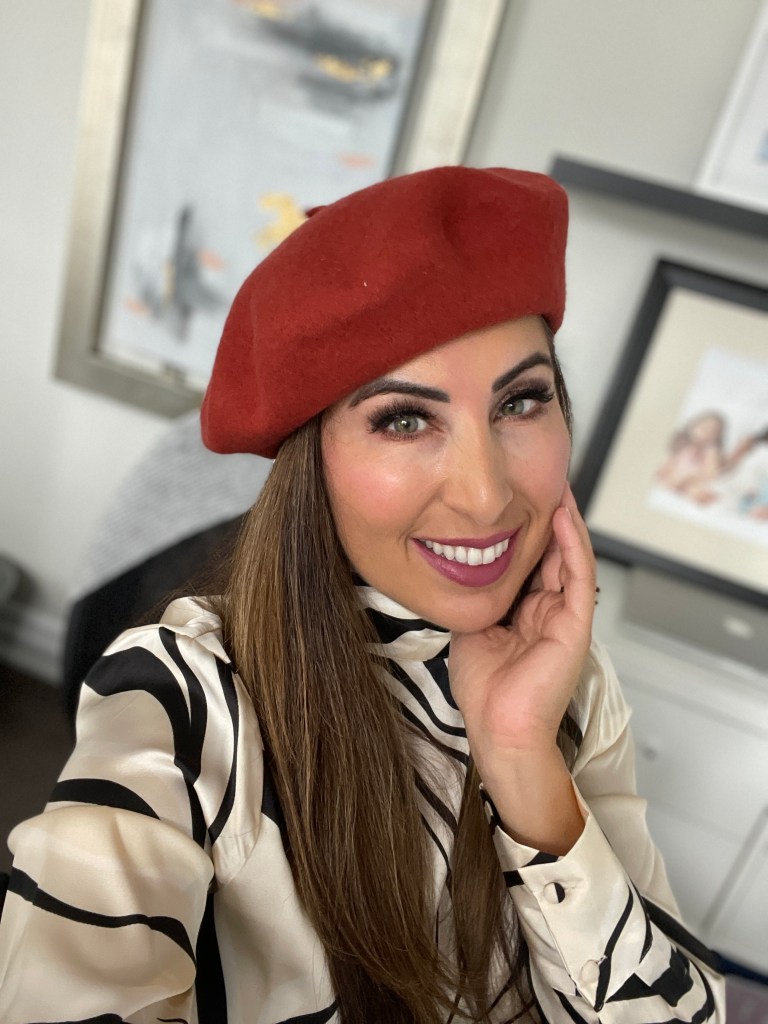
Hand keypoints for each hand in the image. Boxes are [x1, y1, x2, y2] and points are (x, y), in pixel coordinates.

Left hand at [449, 484, 595, 851]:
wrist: (499, 729)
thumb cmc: (485, 691)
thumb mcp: (472, 629)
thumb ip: (476, 598)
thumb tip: (461, 567)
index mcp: (527, 613)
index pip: (531, 561)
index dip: (525, 528)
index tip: (513, 497)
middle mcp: (550, 610)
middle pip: (553, 552)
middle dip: (546, 515)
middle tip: (537, 477)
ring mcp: (566, 616)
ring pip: (570, 556)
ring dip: (564, 519)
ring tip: (556, 485)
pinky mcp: (576, 624)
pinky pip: (579, 573)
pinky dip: (573, 542)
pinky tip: (563, 515)